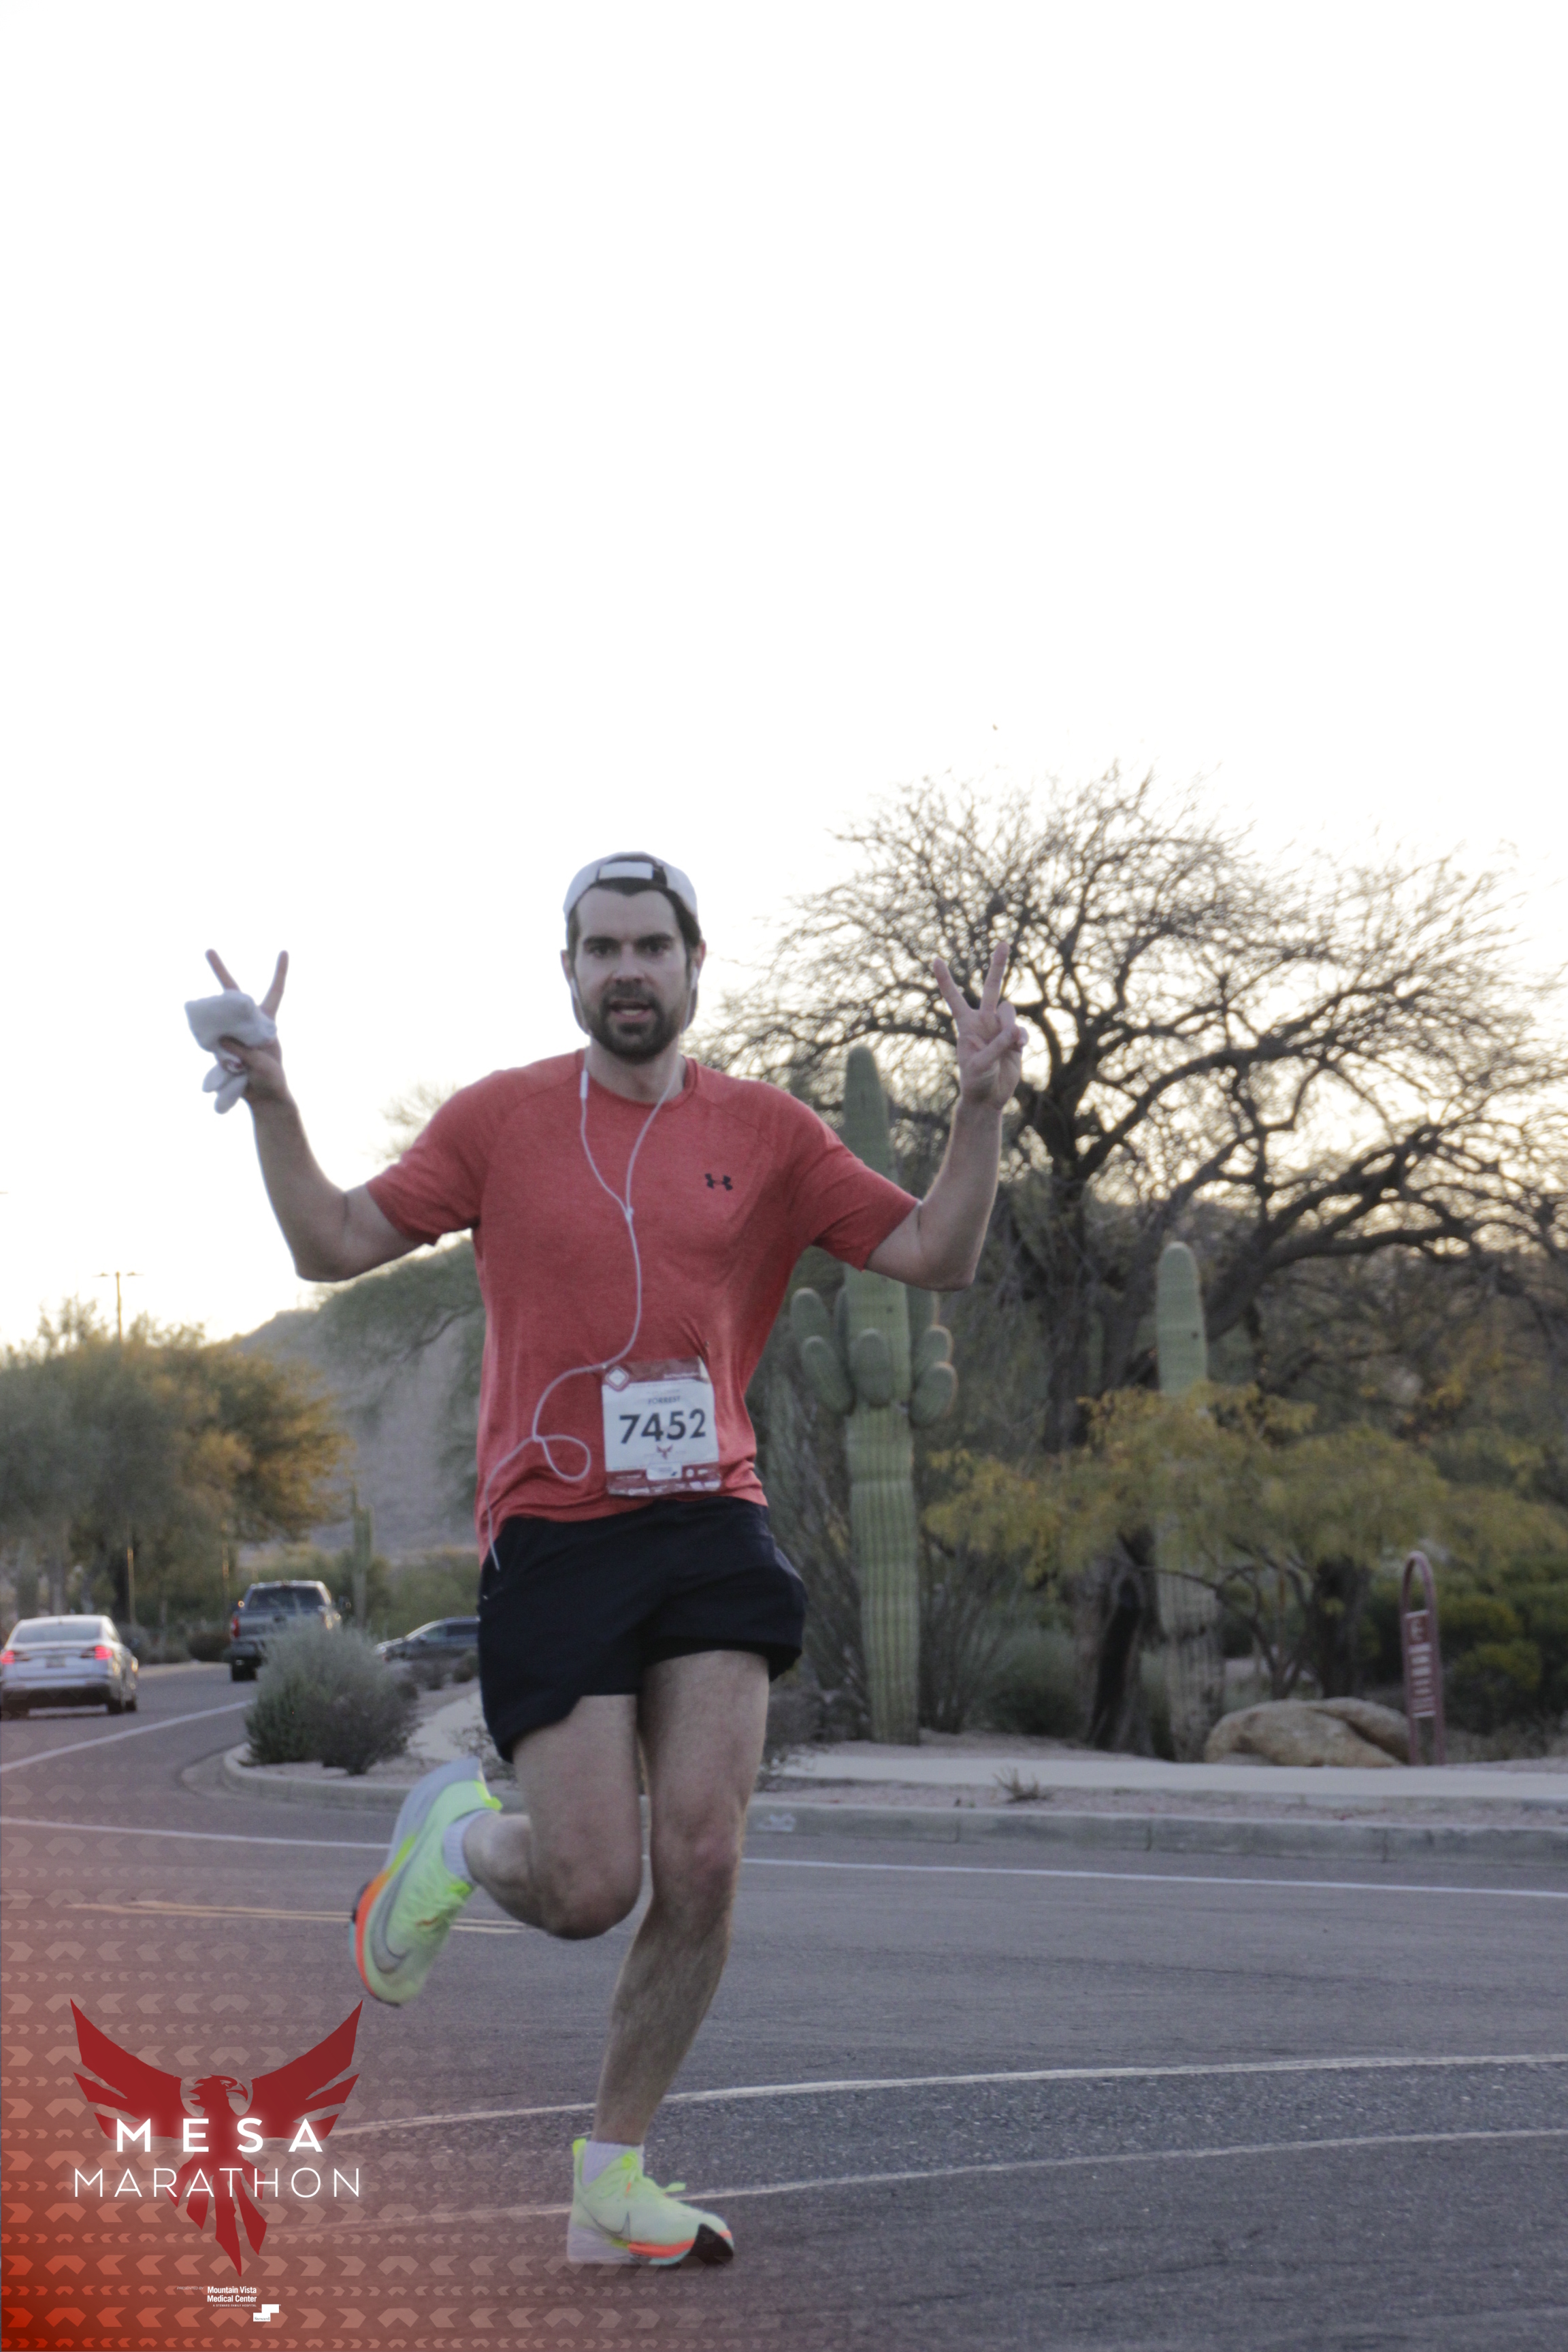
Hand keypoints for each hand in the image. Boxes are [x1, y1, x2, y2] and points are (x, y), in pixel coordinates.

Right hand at [206, 947, 290, 1107]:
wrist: (263, 1099)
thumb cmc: (272, 1079)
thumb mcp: (264, 1065)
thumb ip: (245, 1050)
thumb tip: (223, 1037)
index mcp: (267, 1022)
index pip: (276, 992)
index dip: (280, 972)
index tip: (284, 951)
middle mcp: (248, 1022)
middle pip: (234, 994)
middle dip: (220, 971)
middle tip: (208, 950)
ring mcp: (232, 1032)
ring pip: (220, 1019)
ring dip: (222, 1034)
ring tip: (240, 1063)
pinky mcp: (220, 1046)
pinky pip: (213, 1043)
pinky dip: (217, 1053)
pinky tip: (229, 1068)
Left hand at [933, 943, 1025, 1109]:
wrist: (988, 1097)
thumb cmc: (975, 1080)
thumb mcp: (980, 1064)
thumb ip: (997, 1045)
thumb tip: (1016, 1030)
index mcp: (966, 1025)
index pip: (954, 997)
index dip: (945, 979)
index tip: (936, 959)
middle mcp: (983, 1021)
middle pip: (991, 987)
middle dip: (998, 965)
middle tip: (1002, 943)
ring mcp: (1000, 1028)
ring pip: (1009, 1011)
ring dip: (1010, 1025)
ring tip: (1010, 1044)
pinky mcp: (1015, 1039)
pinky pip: (1021, 1030)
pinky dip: (1022, 1038)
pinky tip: (1019, 1049)